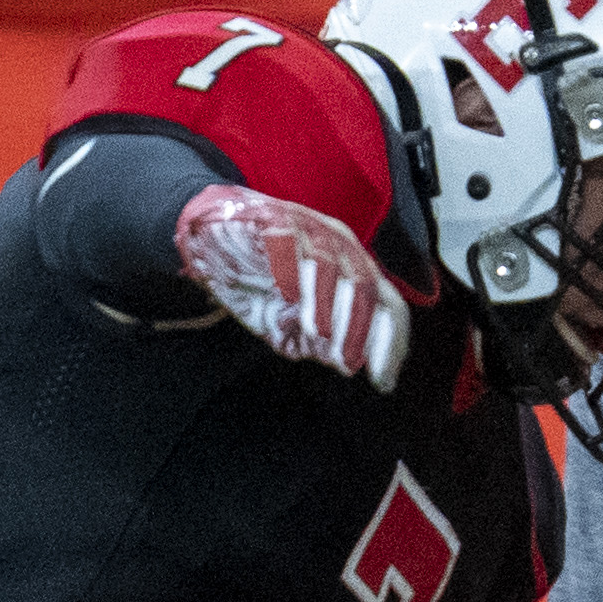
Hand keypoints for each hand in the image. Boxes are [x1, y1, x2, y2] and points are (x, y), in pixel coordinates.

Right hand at [175, 184, 408, 392]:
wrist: (214, 233)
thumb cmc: (258, 276)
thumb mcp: (290, 318)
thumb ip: (318, 338)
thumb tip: (348, 365)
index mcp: (353, 269)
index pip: (386, 305)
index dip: (389, 342)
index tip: (382, 380)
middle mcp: (340, 246)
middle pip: (365, 286)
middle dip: (359, 327)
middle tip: (349, 362)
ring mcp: (310, 230)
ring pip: (330, 265)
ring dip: (326, 301)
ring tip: (321, 332)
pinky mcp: (276, 220)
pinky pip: (289, 245)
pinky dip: (290, 269)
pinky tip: (288, 296)